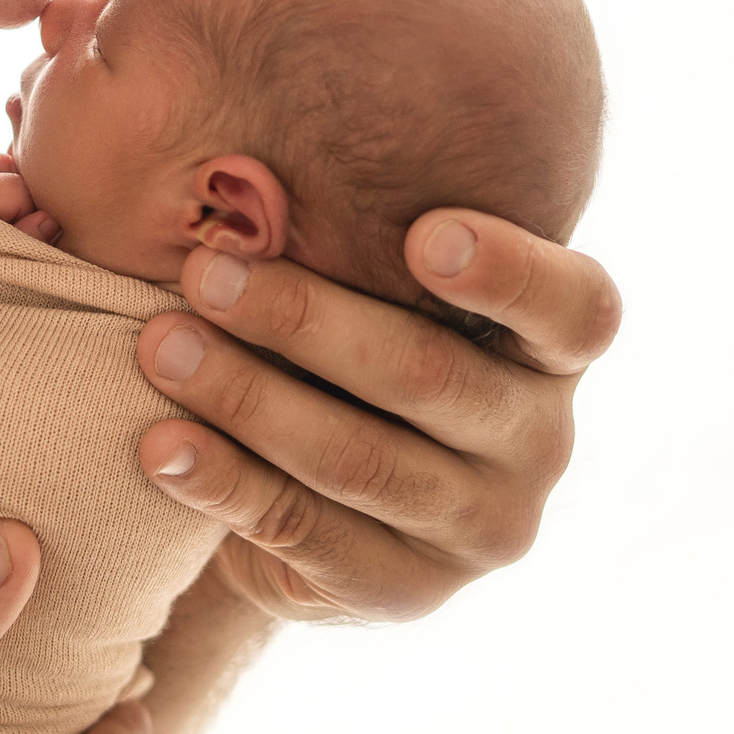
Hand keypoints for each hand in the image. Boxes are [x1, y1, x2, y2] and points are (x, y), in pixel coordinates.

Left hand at [131, 209, 620, 622]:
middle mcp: (540, 440)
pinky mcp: (407, 590)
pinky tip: (160, 446)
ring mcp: (482, 527)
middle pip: (427, 374)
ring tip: (159, 346)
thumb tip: (241, 143)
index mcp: (552, 347)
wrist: (334, 489)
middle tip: (205, 271)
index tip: (425, 234)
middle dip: (301, 316)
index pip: (574, 308)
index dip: (508, 273)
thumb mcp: (383, 283)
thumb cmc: (358, 337)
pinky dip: (224, 482)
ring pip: (357, 456)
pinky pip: (307, 533)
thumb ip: (362, 226)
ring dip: (244, 395)